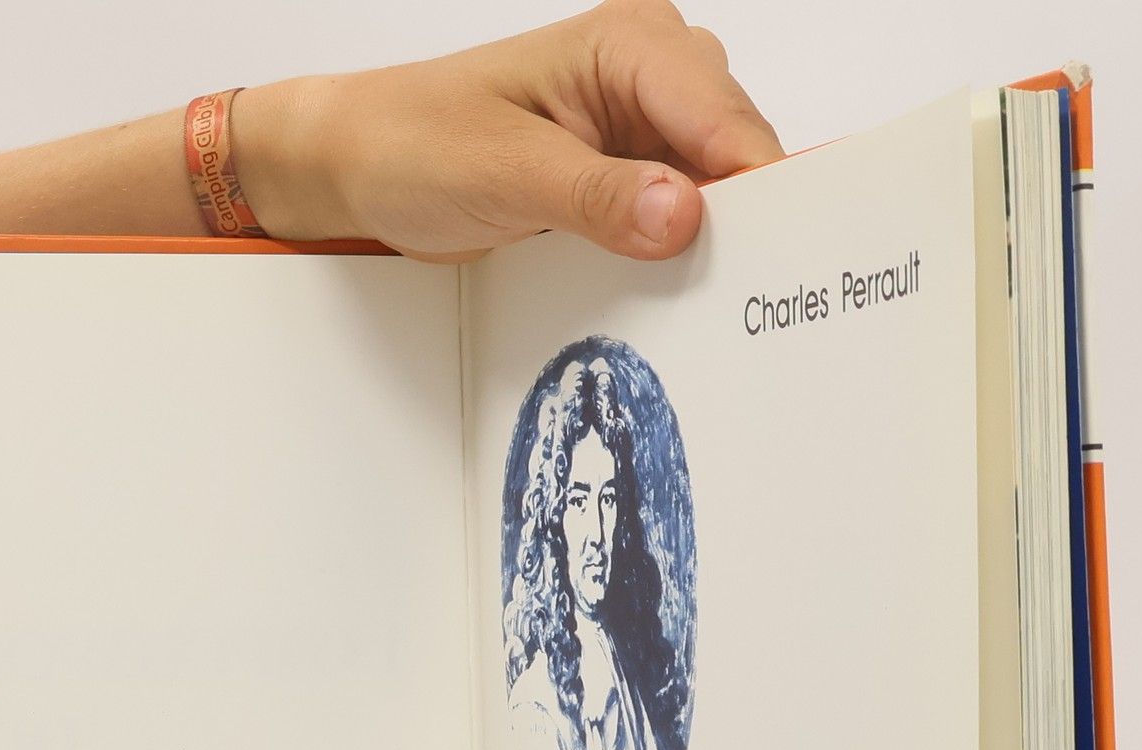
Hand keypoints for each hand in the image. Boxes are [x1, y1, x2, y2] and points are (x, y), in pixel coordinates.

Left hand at [242, 1, 782, 262]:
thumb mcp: (505, 173)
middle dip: (744, 224)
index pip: (723, 118)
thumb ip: (596, 196)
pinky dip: (676, 262)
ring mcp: (640, 133)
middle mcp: (649, 78)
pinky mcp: (623, 182)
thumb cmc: (415, 144)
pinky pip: (674, 222)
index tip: (781, 259)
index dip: (758, 189)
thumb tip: (683, 215)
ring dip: (711, 250)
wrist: (360, 166)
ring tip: (719, 311)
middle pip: (735, 155)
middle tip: (752, 302)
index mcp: (629, 45)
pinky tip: (676, 302)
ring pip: (713, 195)